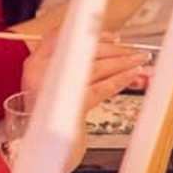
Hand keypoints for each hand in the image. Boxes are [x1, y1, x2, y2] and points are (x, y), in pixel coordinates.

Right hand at [24, 10, 150, 113]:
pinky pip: (101, 88)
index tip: (112, 36)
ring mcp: (55, 90)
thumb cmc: (53, 109)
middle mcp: (41, 73)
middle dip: (114, 50)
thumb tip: (111, 42)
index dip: (87, 33)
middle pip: (84, 51)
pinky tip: (131, 76)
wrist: (47, 139)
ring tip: (138, 61)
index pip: (62, 36)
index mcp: (34, 63)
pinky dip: (119, 80)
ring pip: (96, 68)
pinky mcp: (70, 104)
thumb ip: (73, 59)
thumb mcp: (53, 79)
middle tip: (134, 51)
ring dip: (121, 63)